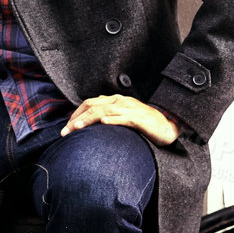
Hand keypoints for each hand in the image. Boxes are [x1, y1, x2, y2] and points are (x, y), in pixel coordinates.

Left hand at [60, 95, 180, 145]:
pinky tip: (103, 123)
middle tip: (65, 132)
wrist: (168, 127)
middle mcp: (121, 101)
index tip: (66, 127)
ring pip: (104, 111)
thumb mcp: (123, 120)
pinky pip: (124, 118)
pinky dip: (113, 120)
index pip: (90, 103)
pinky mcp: (139, 119)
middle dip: (76, 118)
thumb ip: (109, 120)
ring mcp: (130, 109)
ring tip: (77, 128)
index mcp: (115, 101)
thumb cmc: (145, 126)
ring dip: (88, 119)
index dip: (75, 114)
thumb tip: (90, 129)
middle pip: (93, 106)